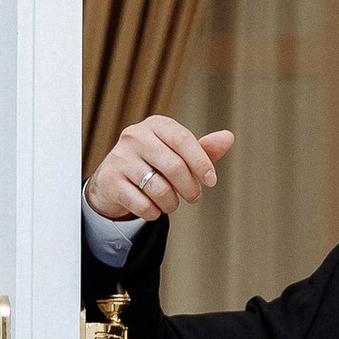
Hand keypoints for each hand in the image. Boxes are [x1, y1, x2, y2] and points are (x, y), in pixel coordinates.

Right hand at [86, 117, 233, 221]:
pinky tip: (153, 208)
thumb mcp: (178, 153)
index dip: (201, 162)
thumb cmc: (153, 164)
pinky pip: (142, 204)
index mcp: (156, 125)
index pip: (183, 139)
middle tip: (194, 197)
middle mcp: (135, 136)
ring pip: (158, 188)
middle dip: (190, 188)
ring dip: (171, 203)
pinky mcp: (110, 181)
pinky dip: (154, 212)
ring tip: (171, 203)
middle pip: (174, 166)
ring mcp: (120, 158)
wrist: (113, 180)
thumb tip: (228, 137)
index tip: (211, 181)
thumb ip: (203, 149)